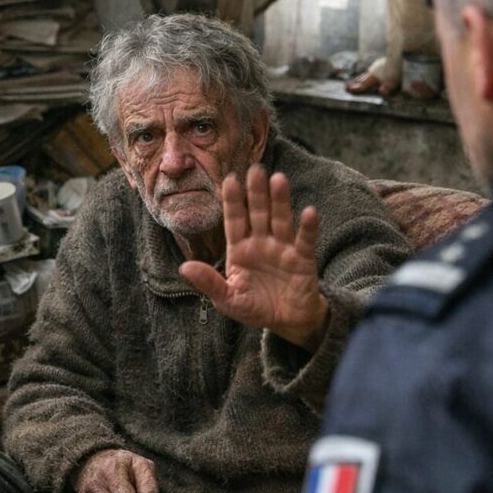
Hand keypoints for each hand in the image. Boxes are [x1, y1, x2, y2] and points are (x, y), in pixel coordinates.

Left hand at [180, 164, 328, 350]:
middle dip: (256, 193)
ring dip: (280, 200)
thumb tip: (183, 268)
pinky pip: (305, 241)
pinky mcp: (303, 259)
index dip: (232, 201)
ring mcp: (283, 248)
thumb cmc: (255, 308)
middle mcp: (261, 243)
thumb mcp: (227, 300)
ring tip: (278, 179)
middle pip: (258, 213)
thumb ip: (209, 283)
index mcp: (240, 249)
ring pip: (281, 220)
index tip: (228, 179)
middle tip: (255, 169)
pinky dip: (308, 227)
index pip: (234, 221)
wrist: (288, 322)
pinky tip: (309, 212)